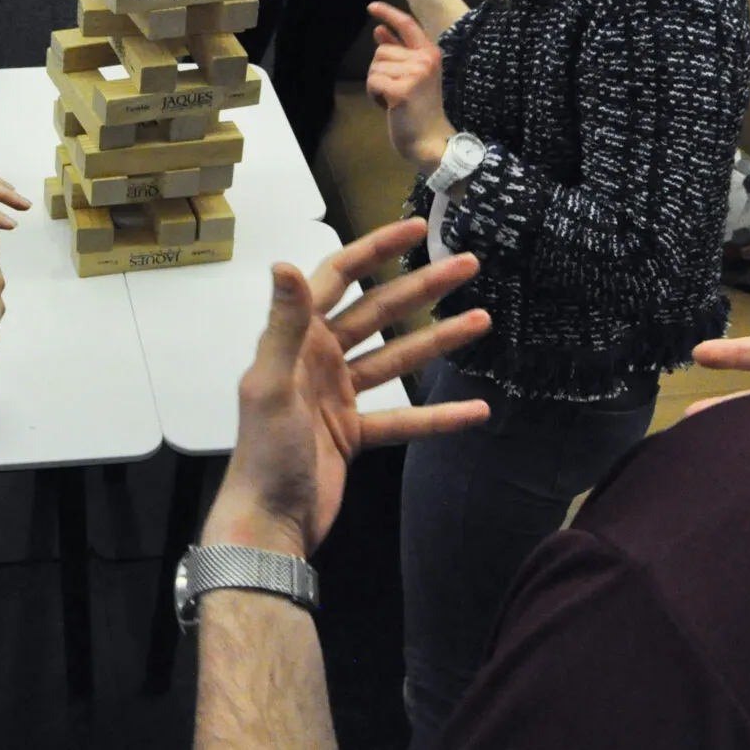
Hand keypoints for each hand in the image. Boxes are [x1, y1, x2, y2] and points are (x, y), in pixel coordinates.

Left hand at [202, 219, 491, 557]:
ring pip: (397, 359)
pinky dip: (439, 415)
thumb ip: (284, 326)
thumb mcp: (271, 385)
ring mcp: (339, 395)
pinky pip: (404, 418)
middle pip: (378, 312)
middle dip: (422, 287)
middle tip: (468, 264)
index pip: (339, 277)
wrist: (269, 524)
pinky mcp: (355, 432)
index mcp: (298, 339)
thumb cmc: (265, 453)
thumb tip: (285, 263)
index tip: (415, 226)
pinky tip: (478, 410)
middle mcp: (319, 358)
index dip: (375, 248)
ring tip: (484, 320)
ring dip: (438, 341)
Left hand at [365, 2, 453, 170]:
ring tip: (395, 99)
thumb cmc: (420, 109)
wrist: (430, 140)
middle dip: (380, 71)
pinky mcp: (402, 90)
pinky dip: (374, 95)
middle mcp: (426, 59)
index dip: (388, 13)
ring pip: (375, 67)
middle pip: (382, 51)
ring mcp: (416, 74)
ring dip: (377, 84)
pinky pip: (372, 82)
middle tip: (396, 91)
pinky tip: (388, 106)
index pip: (407, 24)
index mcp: (430, 53)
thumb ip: (398, 51)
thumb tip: (379, 31)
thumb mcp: (412, 75)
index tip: (371, 7)